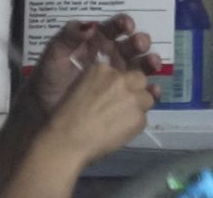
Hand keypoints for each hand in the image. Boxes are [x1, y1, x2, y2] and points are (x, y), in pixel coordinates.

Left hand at [25, 15, 162, 117]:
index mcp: (97, 42)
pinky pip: (141, 91)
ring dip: (150, 61)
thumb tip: (90, 25)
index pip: (115, 28)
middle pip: (132, 44)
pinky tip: (153, 90)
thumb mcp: (54, 54)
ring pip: (141, 64)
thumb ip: (68, 36)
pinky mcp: (124, 95)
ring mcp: (120, 75)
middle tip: (140, 45)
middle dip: (140, 42)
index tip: (127, 26)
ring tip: (153, 64)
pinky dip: (151, 90)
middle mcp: (112, 55)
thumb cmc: (48, 80)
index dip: (124, 24)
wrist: (41, 113)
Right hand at [32, 62, 155, 169]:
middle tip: (119, 106)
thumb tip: (118, 85)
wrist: (65, 143)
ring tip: (119, 120)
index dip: (119, 83)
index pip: (122, 69)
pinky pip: (144, 117)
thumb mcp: (81, 88)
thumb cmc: (66, 118)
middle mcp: (120, 78)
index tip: (111, 94)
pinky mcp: (139, 115)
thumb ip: (102, 83)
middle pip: (139, 78)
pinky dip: (135, 124)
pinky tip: (119, 131)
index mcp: (102, 69)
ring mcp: (133, 96)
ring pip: (147, 97)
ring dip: (138, 106)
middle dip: (134, 90)